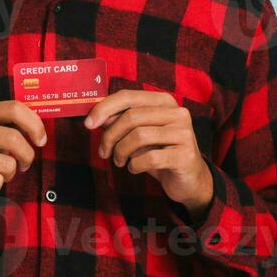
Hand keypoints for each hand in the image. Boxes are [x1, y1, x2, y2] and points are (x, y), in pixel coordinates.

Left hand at [84, 88, 213, 217]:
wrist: (189, 180)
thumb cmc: (160, 153)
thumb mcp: (139, 134)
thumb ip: (120, 122)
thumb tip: (94, 116)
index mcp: (164, 102)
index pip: (128, 96)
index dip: (104, 108)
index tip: (87, 124)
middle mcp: (177, 113)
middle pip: (131, 117)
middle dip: (110, 136)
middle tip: (104, 152)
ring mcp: (184, 133)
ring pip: (139, 136)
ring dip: (121, 151)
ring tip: (119, 161)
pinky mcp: (185, 155)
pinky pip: (150, 158)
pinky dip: (135, 165)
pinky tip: (134, 168)